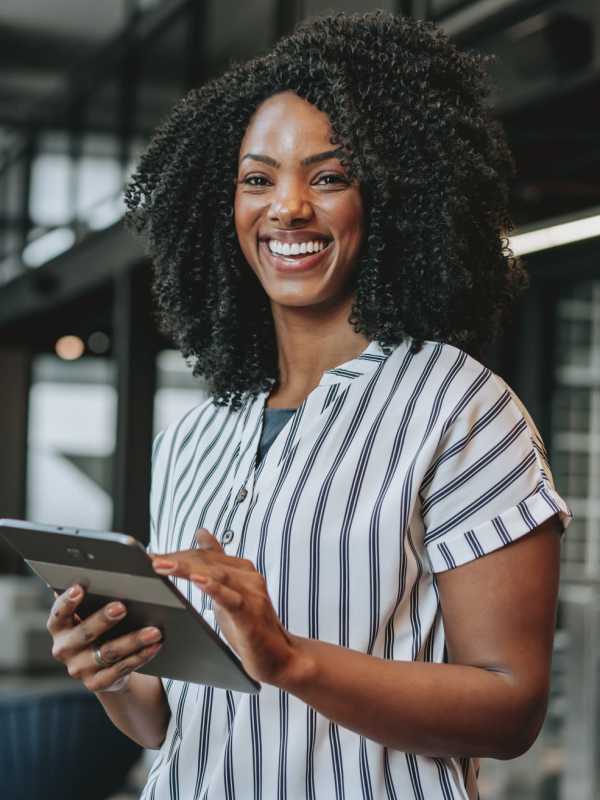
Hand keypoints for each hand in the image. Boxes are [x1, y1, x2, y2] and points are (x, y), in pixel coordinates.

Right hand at [47, 586, 162, 692]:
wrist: (103, 665)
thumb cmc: (100, 625)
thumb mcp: (92, 611)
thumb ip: (96, 594)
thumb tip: (110, 568)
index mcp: (59, 626)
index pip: (59, 613)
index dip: (67, 602)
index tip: (80, 588)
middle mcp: (64, 649)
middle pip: (84, 633)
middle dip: (103, 619)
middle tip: (122, 607)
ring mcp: (79, 668)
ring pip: (108, 652)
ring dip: (133, 640)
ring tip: (154, 630)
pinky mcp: (96, 683)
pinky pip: (121, 669)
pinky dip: (141, 656)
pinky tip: (155, 645)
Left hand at [152, 529, 298, 684]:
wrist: (281, 658)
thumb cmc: (251, 626)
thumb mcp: (228, 593)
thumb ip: (216, 566)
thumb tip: (202, 533)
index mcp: (241, 569)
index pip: (205, 555)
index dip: (178, 553)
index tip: (150, 556)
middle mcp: (248, 576)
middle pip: (208, 561)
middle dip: (177, 560)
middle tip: (152, 560)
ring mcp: (252, 594)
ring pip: (216, 575)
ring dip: (187, 569)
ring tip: (164, 566)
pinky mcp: (251, 615)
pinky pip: (231, 598)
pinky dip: (214, 588)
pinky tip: (198, 581)